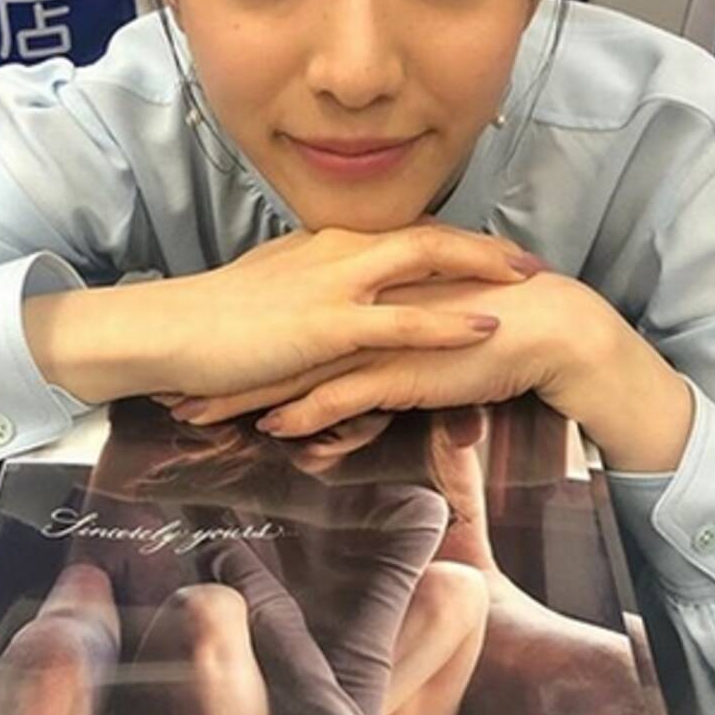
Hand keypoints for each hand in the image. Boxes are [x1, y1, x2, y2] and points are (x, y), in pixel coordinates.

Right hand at [28, 223, 545, 403]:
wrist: (169, 330)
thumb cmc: (213, 317)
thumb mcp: (269, 289)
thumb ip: (310, 288)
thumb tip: (336, 303)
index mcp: (325, 244)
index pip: (403, 231)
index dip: (453, 241)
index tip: (490, 251)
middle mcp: (338, 251)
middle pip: (427, 235)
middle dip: (484, 247)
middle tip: (531, 261)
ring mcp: (334, 284)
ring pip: (425, 262)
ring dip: (482, 270)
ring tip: (529, 282)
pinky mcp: (326, 325)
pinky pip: (402, 321)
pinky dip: (449, 323)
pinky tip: (488, 328)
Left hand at [163, 271, 694, 472]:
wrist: (541, 322)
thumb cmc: (476, 316)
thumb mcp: (408, 313)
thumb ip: (370, 321)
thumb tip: (337, 338)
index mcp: (355, 287)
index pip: (282, 317)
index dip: (237, 341)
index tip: (193, 360)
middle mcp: (355, 306)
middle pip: (273, 343)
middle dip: (220, 371)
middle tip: (173, 393)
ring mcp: (375, 336)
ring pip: (294, 370)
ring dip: (244, 397)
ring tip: (197, 419)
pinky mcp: (400, 366)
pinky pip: (343, 394)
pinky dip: (305, 412)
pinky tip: (274, 428)